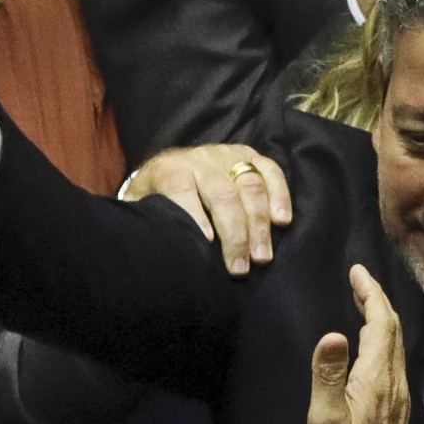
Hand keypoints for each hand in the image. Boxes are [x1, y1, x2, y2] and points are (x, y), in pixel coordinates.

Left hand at [125, 146, 292, 276]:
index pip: (181, 188)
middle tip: (240, 268)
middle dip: (234, 234)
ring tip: (261, 256)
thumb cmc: (156, 198)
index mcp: (169, 169)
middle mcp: (200, 159)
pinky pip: (270, 170)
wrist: (169, 168)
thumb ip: (145, 220)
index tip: (205, 242)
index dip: (194, 215)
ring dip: (259, 224)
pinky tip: (282, 221)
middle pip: (222, 194)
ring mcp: (227, 155)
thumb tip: (152, 245)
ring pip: (249, 186)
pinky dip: (280, 195)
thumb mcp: (141, 206)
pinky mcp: (249, 155)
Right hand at [307, 265, 417, 423]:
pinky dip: (382, 339)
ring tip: (362, 303)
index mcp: (377, 378)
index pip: (381, 322)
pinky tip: (368, 346)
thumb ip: (328, 374)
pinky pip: (393, 360)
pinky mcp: (395, 409)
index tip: (357, 271)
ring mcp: (398, 396)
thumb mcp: (325, 419)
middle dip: (377, 299)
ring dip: (381, 318)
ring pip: (395, 344)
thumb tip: (331, 334)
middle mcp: (394, 382)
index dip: (370, 292)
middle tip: (357, 280)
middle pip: (393, 328)